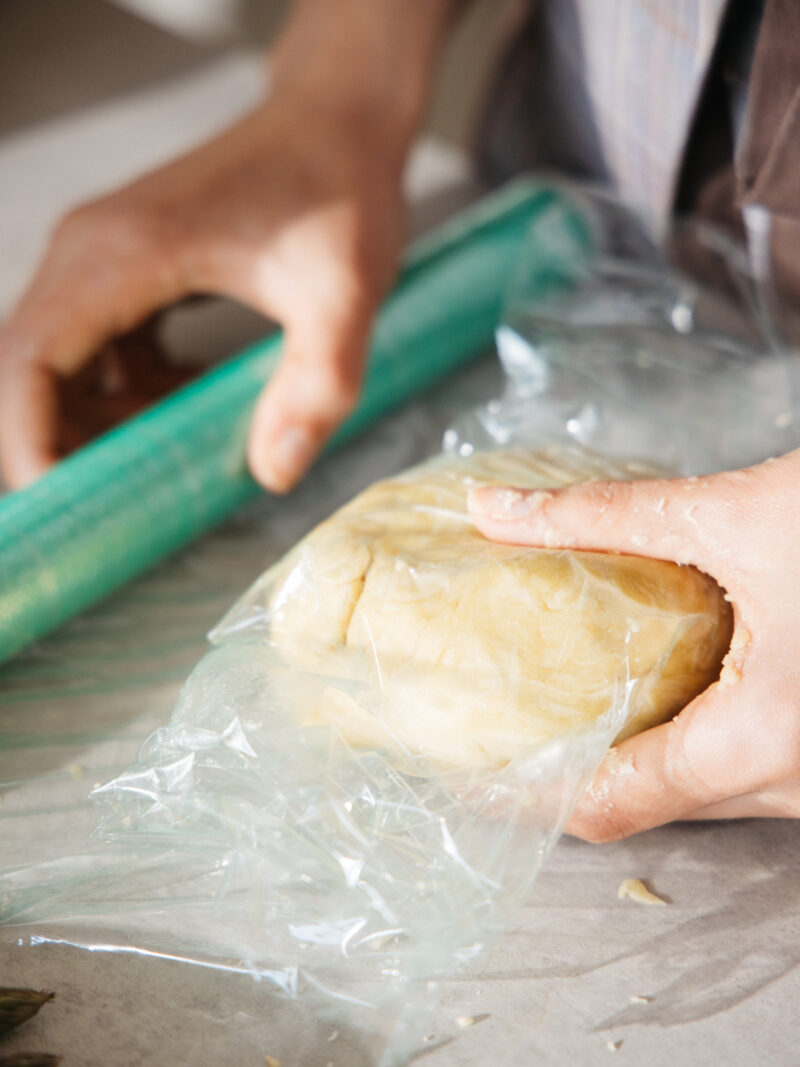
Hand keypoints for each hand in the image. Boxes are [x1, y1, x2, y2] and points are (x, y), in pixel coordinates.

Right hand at [0, 92, 404, 491]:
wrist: (338, 122)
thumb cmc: (340, 192)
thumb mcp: (346, 296)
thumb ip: (318, 385)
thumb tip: (275, 474)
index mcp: (123, 252)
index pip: (29, 360)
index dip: (30, 440)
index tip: (66, 500)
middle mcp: (92, 249)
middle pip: (30, 367)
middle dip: (65, 441)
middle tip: (126, 497)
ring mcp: (104, 254)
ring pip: (62, 361)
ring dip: (103, 419)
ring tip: (173, 449)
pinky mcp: (128, 265)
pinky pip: (99, 345)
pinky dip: (130, 389)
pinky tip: (189, 402)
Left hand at [469, 449, 799, 838]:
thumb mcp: (736, 514)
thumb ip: (604, 516)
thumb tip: (495, 512)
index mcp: (766, 741)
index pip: (609, 801)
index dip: (523, 795)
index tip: (465, 775)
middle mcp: (797, 782)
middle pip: (647, 803)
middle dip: (568, 770)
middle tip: (498, 728)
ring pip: (697, 790)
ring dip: (628, 753)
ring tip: (557, 703)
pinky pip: (737, 769)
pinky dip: (683, 737)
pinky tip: (650, 687)